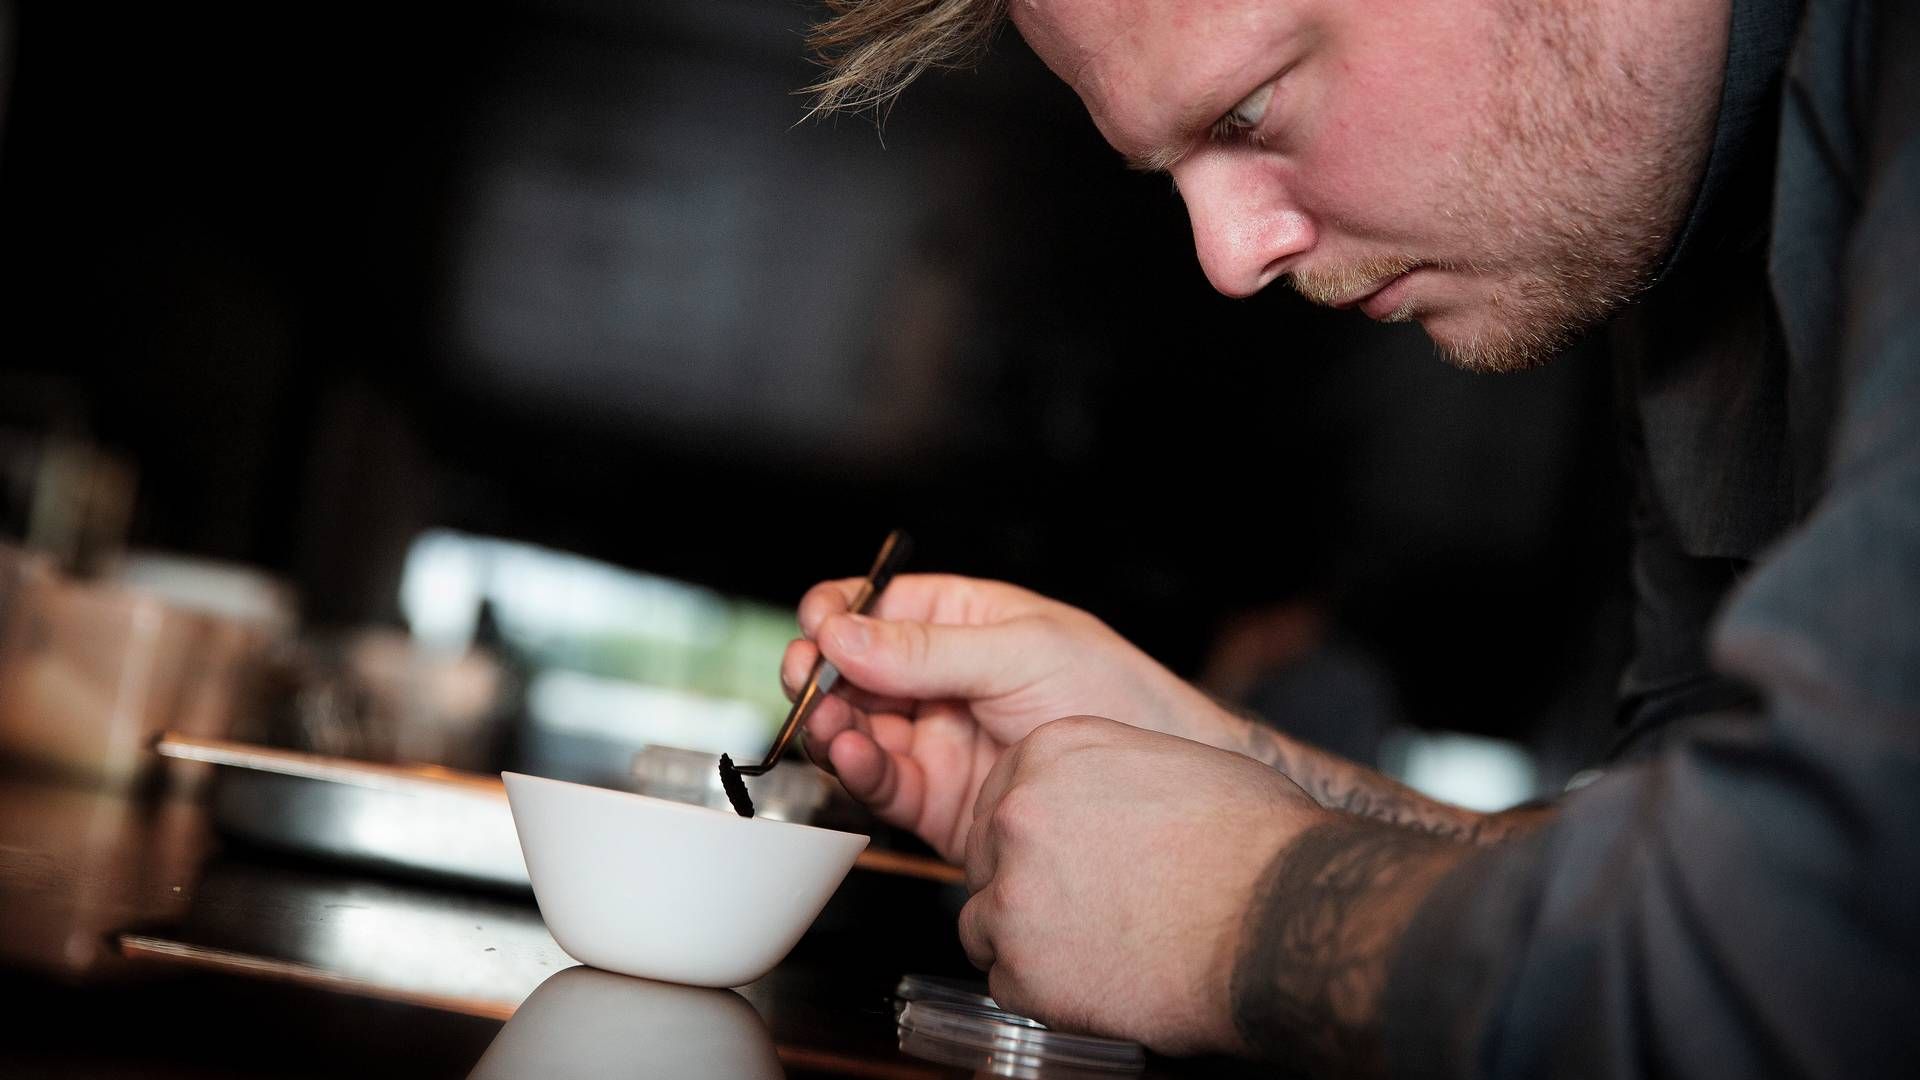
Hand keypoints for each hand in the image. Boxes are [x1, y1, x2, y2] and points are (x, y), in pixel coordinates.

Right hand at [784, 575, 1232, 861]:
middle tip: (807, 679)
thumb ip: (929, 650)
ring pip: (855, 727)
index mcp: (963, 622)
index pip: (877, 607)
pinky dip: (856, 770)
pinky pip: (881, 782)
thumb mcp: (1026, 652)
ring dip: (830, 723)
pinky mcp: (937, 801)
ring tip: (830, 723)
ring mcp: (936, 740)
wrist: (1167, 784)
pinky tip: (854, 755)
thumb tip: (844, 631)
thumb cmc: (1121, 698)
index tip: (820, 627)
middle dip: (818, 672)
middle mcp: (940, 680)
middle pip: (850, 670)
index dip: (838, 613)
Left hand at [957, 716, 1326, 1053]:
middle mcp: (1019, 813)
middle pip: (985, 859)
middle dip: (1024, 887)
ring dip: (1029, 941)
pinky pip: (1008, 984)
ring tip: (1098, 948)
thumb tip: (1102, 797)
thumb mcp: (1175, 761)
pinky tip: (1102, 981)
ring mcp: (1014, 891)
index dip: (1032, 838)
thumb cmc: (1254, 841)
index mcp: (1052, 751)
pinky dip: (1047, 993)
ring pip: (985, 924)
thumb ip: (1109, 774)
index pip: (1002, 798)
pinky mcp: (1023, 966)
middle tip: (1085, 910)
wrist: (1280, 916)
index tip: (1063, 860)